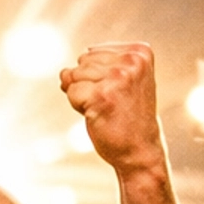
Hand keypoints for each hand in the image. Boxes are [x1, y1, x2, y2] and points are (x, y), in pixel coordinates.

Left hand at [59, 43, 162, 173]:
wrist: (140, 151)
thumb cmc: (127, 117)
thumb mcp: (122, 81)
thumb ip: (96, 66)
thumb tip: (63, 73)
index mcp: (140, 52)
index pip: (93, 52)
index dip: (98, 76)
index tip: (119, 93)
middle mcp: (132, 60)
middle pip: (82, 61)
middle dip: (88, 84)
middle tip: (111, 103)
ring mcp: (118, 76)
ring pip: (74, 75)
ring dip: (82, 95)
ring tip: (105, 108)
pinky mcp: (102, 95)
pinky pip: (71, 92)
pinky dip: (78, 106)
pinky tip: (98, 116)